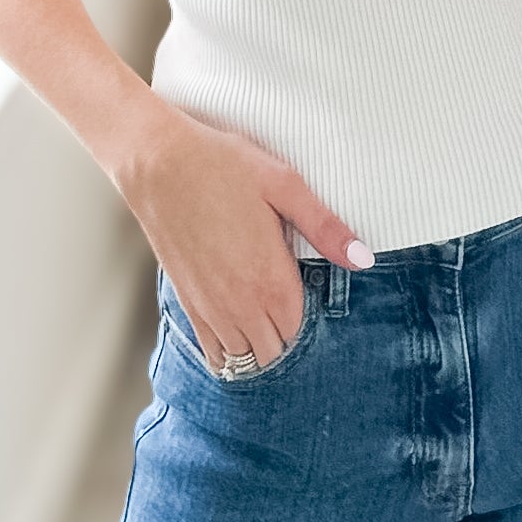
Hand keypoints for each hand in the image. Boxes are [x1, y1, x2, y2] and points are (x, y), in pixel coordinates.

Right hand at [120, 106, 373, 373]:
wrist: (158, 162)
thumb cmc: (223, 165)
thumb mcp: (284, 184)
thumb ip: (324, 227)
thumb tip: (364, 259)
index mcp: (270, 278)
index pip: (299, 329)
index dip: (307, 314)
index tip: (304, 288)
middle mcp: (240, 304)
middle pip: (274, 350)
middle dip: (285, 335)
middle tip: (287, 301)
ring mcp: (210, 308)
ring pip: (244, 359)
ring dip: (258, 346)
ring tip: (265, 315)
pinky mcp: (186, 302)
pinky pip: (213, 352)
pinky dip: (228, 352)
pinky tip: (237, 331)